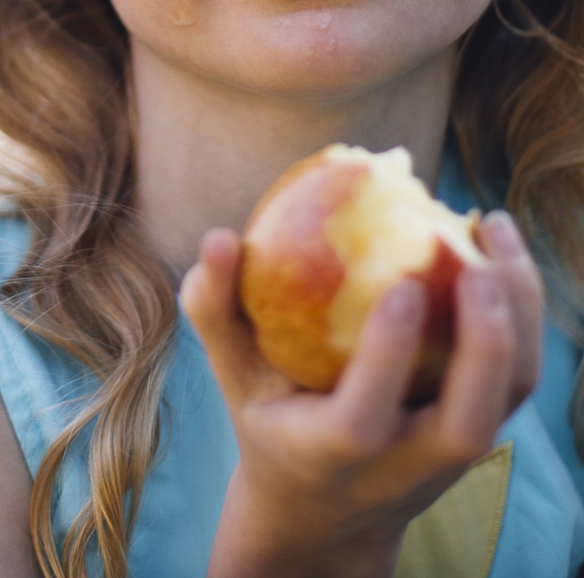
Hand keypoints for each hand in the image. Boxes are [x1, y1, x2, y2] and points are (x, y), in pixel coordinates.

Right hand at [180, 211, 541, 577]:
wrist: (328, 511)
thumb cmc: (272, 421)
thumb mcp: (234, 377)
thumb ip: (216, 309)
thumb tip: (220, 238)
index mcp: (333, 454)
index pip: (365, 418)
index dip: (387, 355)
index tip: (403, 286)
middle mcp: (403, 465)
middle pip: (466, 424)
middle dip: (484, 346)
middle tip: (476, 262)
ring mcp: (450, 453)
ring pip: (508, 395)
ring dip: (517, 314)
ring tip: (493, 227)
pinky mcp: (481, 430)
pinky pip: (519, 374)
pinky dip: (522, 309)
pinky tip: (498, 244)